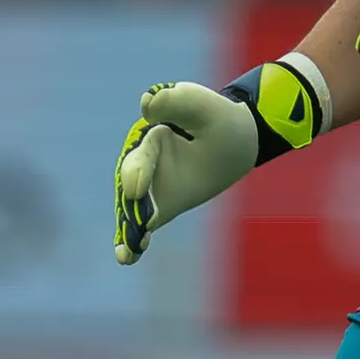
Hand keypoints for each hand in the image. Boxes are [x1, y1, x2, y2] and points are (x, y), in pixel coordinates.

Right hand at [112, 79, 261, 263]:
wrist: (233, 138)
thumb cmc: (217, 122)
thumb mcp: (207, 108)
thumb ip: (181, 101)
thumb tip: (147, 104)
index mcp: (153, 136)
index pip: (141, 158)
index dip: (138, 173)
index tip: (137, 190)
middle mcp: (145, 162)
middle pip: (131, 185)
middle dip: (130, 206)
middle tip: (137, 224)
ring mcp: (151, 186)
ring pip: (133, 207)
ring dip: (128, 228)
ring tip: (127, 252)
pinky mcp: (160, 204)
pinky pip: (143, 223)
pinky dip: (133, 239)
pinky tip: (127, 257)